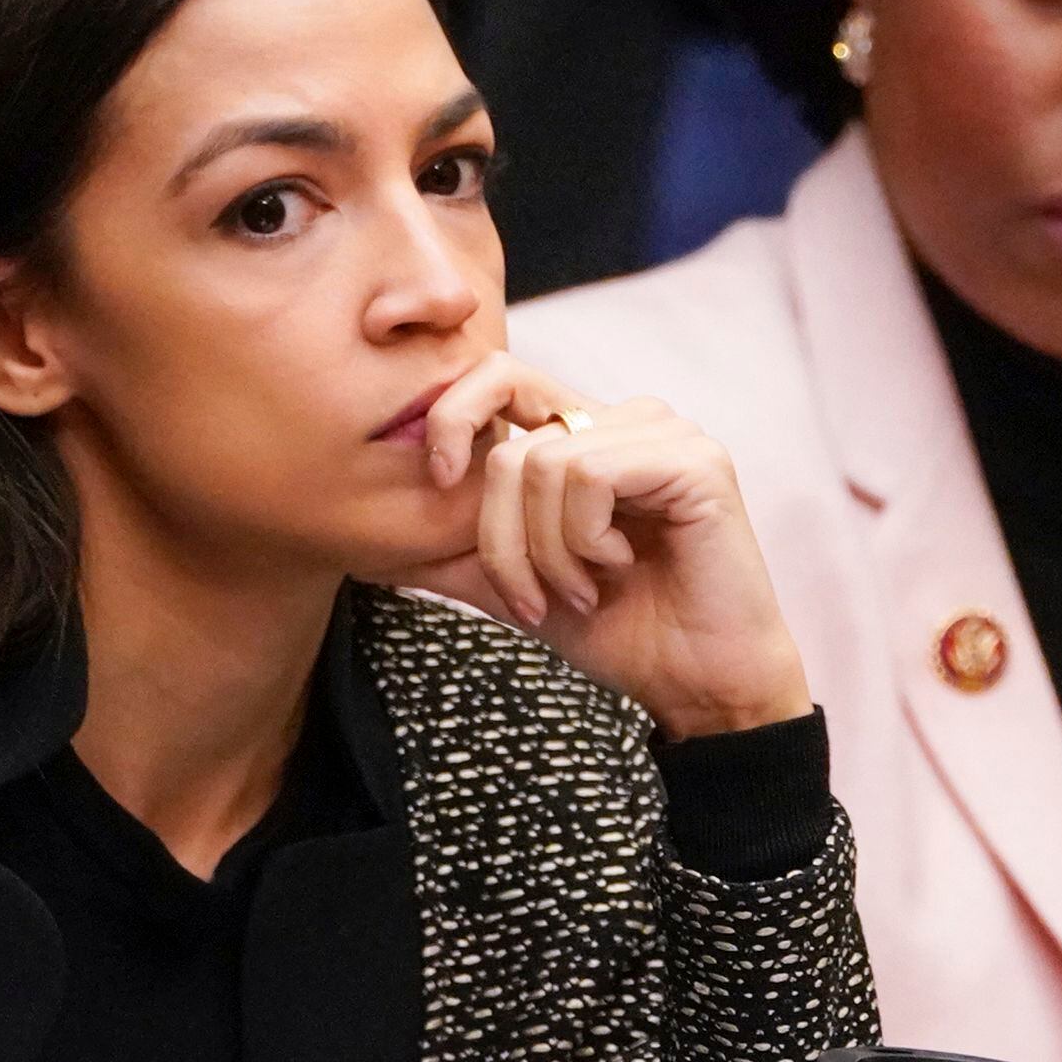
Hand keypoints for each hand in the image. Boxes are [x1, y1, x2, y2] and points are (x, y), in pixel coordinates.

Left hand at [398, 353, 813, 738]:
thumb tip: (363, 545)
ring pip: (543, 464)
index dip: (452, 419)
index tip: (440, 486)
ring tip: (587, 591)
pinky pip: (590, 475)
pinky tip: (622, 567)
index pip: (496, 376)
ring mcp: (664, 433)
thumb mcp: (514, 588)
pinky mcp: (695, 458)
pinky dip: (587, 540)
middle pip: (510, 447)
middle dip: (502, 541)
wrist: (698, 685)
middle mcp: (625, 419)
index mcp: (584, 433)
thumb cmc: (621, 634)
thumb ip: (449, 555)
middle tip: (538, 599)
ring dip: (549, 553)